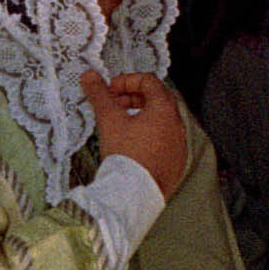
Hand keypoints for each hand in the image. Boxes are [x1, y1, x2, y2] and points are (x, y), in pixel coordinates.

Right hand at [80, 69, 185, 199]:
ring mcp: (179, 143)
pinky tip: (133, 146)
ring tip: (121, 125)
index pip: (148, 81)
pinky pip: (164, 140)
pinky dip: (149, 136)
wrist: (135, 193)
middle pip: (157, 99)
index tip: (109, 91)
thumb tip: (89, 76)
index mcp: (164, 108)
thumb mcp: (109, 120)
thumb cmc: (125, 154)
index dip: (126, 81)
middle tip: (113, 105)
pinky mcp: (177, 161)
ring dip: (141, 116)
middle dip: (133, 98)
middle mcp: (177, 123)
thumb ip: (99, 95)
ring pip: (161, 120)